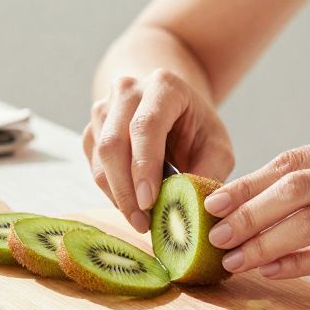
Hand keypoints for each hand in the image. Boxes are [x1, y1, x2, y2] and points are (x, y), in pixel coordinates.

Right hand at [82, 69, 234, 233]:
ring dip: (117, 194)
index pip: (145, 126)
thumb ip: (208, 173)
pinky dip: (110, 190)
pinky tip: (131, 203)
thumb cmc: (196, 127)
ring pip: (99, 157)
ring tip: (140, 219)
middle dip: (126, 189)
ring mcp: (104, 108)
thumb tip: (190, 208)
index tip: (149, 202)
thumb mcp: (216, 145)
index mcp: (163, 86)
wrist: (170, 106)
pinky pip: (93, 165)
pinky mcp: (92, 130)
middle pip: (114, 143)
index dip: (144, 166)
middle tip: (142, 223)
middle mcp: (127, 91)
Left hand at [203, 125, 309, 290]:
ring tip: (233, 258)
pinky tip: (271, 271)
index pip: (294, 159)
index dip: (249, 182)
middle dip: (246, 211)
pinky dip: (297, 263)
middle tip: (213, 232)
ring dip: (264, 241)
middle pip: (295, 186)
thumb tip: (261, 197)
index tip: (214, 200)